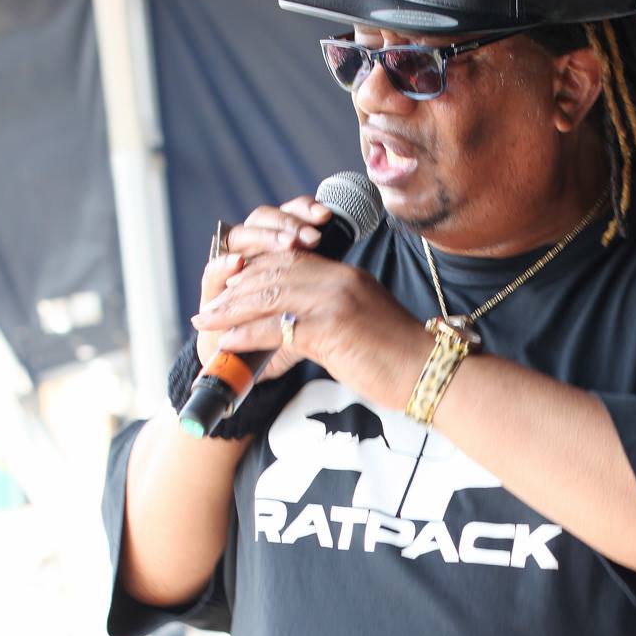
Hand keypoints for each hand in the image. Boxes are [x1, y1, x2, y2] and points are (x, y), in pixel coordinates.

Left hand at [192, 195, 428, 408]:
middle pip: (273, 274)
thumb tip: (296, 331)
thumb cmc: (398, 359)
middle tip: (208, 308)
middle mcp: (338, 280)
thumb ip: (330, 318)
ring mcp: (334, 302)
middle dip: (235, 290)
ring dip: (231, 310)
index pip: (290, 262)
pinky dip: (245, 334)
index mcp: (346, 276)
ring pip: (268, 295)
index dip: (254, 272)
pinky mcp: (330, 328)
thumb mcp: (361, 325)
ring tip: (206, 323)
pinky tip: (227, 342)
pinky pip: (275, 326)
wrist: (429, 373)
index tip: (230, 287)